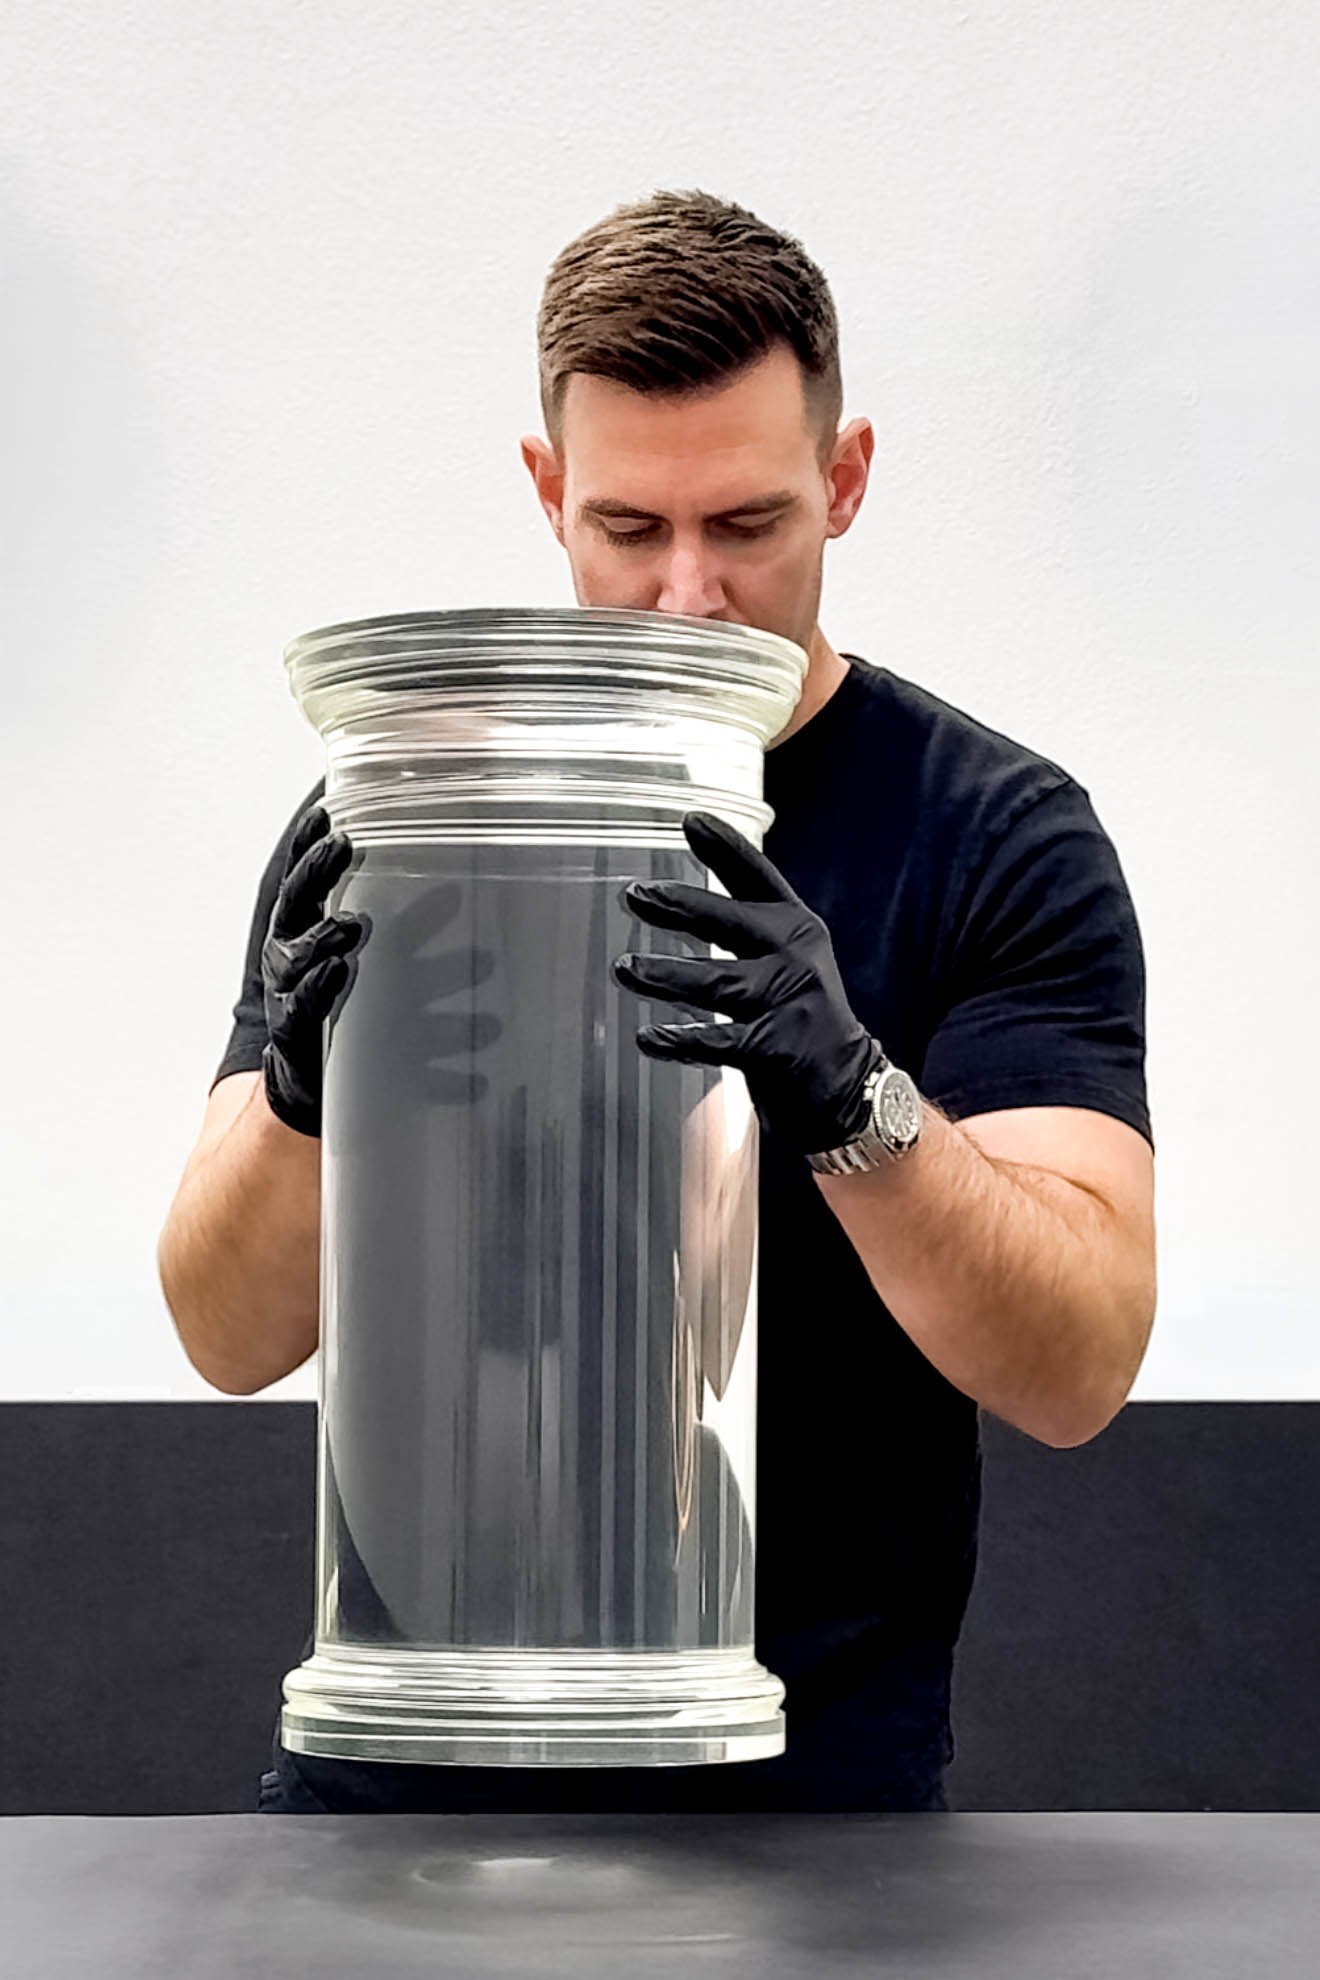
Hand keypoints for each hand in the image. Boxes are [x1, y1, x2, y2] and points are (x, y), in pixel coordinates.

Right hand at [260, 805, 365, 1136]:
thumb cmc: (349, 1006)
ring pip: (301, 961)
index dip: (310, 848)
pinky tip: (337, 974)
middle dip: (315, 875)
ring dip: (323, 940)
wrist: (314, 1083)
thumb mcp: (370, 963)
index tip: (329, 815)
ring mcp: (290, 999)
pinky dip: (321, 992)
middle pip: (296, 908)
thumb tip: (447, 874)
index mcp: (302, 936)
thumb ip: (394, 922)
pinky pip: (308, 1014)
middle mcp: (289, 962)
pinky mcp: (302, 1039)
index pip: (302, 884)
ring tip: (347, 926)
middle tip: (342, 847)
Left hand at [611, 811, 880, 1155]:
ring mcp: (786, 1001)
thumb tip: (675, 900)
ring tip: (626, 968)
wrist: (846, 1086)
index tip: (691, 820)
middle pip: (729, 921)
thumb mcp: (788, 961)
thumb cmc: (801, 1019)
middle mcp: (795, 957)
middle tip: (635, 894)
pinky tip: (648, 1037)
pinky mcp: (774, 1047)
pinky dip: (678, 1040)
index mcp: (797, 928)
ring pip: (714, 982)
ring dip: (664, 975)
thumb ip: (746, 929)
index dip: (725, 847)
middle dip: (679, 906)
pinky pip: (716, 1040)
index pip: (757, 877)